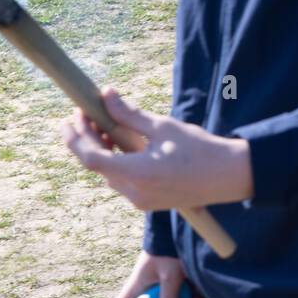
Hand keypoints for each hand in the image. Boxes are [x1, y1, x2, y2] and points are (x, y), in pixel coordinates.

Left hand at [60, 87, 253, 211]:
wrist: (229, 176)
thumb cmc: (199, 148)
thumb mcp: (162, 127)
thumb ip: (129, 114)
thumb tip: (105, 95)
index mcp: (137, 174)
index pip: (92, 159)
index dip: (75, 139)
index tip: (68, 120)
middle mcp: (134, 192)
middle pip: (97, 165)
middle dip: (87, 138)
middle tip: (85, 112)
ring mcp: (141, 200)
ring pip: (108, 173)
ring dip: (101, 149)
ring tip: (102, 123)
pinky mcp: (148, 202)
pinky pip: (122, 180)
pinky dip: (115, 160)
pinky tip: (119, 142)